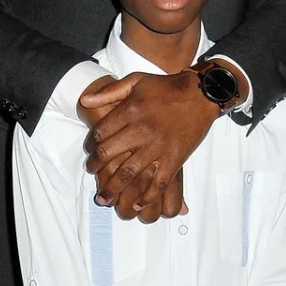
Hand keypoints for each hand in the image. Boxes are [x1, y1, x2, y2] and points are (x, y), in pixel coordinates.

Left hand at [86, 69, 214, 221]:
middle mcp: (141, 130)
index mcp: (130, 110)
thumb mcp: (136, 81)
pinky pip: (157, 183)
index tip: (91, 152)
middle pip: (109, 155)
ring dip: (113, 189)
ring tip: (104, 199)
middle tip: (93, 173)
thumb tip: (84, 100)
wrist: (201, 94)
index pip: (100, 133)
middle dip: (96, 167)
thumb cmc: (167, 87)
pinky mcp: (174, 158)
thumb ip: (109, 91)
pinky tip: (137, 204)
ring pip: (129, 173)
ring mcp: (158, 147)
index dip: (91, 145)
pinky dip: (146, 196)